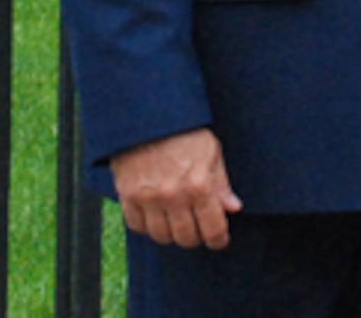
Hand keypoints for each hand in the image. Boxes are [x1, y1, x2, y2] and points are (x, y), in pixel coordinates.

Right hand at [111, 127, 242, 248]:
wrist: (148, 119)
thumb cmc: (185, 133)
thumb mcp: (211, 152)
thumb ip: (221, 184)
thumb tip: (233, 209)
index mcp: (199, 185)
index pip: (212, 228)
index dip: (218, 239)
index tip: (220, 240)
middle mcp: (173, 196)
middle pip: (186, 238)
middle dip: (196, 237)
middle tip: (199, 229)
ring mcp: (148, 199)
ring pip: (161, 236)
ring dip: (172, 234)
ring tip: (178, 223)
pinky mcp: (127, 197)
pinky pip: (137, 227)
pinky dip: (148, 227)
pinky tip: (157, 216)